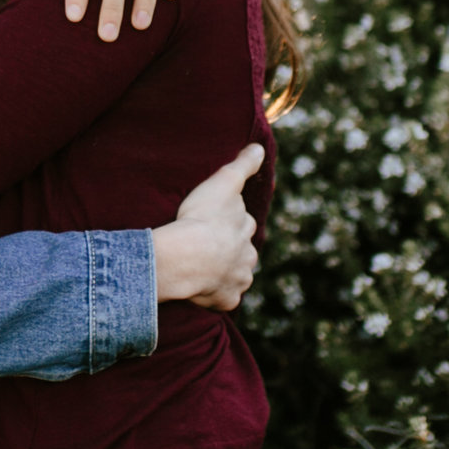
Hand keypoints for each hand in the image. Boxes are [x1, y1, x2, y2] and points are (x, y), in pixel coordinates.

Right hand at [151, 144, 265, 310]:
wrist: (188, 256)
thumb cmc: (202, 217)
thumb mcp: (223, 183)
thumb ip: (243, 165)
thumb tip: (260, 148)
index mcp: (246, 229)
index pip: (241, 224)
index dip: (228, 222)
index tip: (213, 221)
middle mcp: (248, 257)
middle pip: (240, 252)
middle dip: (229, 250)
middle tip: (207, 247)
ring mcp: (238, 281)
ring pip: (234, 276)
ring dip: (223, 274)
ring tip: (201, 270)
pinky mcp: (226, 301)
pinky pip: (222, 299)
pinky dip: (214, 296)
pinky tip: (200, 291)